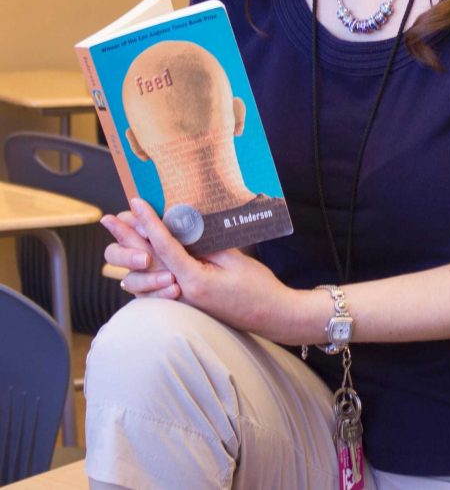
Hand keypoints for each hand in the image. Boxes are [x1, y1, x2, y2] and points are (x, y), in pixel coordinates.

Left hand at [107, 198, 300, 342]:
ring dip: (131, 255)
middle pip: (146, 261)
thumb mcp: (234, 259)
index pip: (164, 245)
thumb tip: (186, 228)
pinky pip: (157, 288)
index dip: (148, 221)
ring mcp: (182, 302)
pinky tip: (136, 264)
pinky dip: (144, 273)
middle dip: (126, 237)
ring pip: (145, 278)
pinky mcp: (186, 305)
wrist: (270, 316)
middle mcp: (182, 293)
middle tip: (109, 218)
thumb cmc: (257, 287)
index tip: (136, 202)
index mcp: (193, 280)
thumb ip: (206, 243)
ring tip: (119, 236)